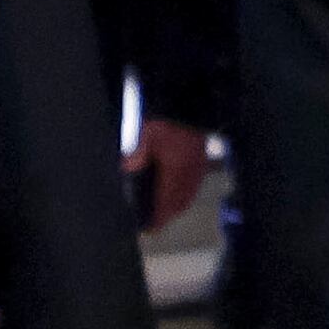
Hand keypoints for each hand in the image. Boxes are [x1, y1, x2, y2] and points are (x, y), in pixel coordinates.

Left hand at [125, 116, 211, 233]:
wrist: (191, 97)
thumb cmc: (167, 116)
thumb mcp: (146, 132)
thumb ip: (136, 153)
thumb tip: (127, 169)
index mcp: (176, 169)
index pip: (167, 202)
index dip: (158, 219)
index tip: (149, 230)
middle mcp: (190, 172)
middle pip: (180, 202)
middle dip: (168, 215)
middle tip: (154, 223)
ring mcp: (199, 165)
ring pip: (189, 193)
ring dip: (177, 205)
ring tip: (164, 209)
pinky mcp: (202, 156)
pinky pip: (194, 182)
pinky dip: (184, 192)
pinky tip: (176, 188)